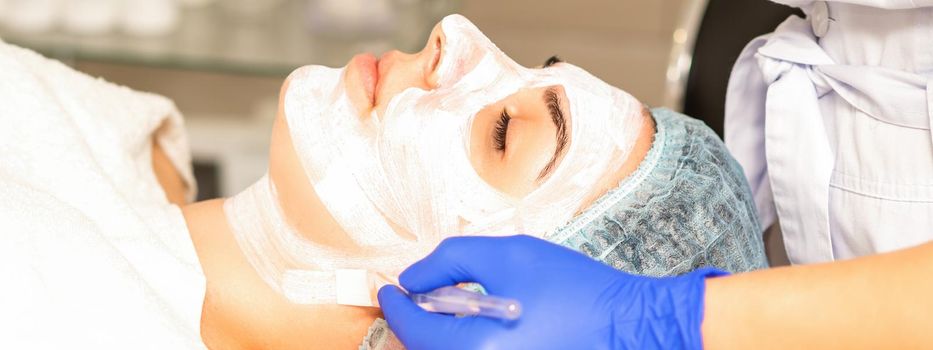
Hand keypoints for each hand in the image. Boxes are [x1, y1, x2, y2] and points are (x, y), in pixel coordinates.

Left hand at [378, 235, 724, 349]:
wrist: (632, 325)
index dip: (395, 304)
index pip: (413, 329)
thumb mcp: (509, 255)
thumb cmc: (576, 289)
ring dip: (439, 335)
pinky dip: (463, 344)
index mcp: (475, 347)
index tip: (387, 288)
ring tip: (452, 306)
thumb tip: (412, 279)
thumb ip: (451, 261)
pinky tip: (479, 323)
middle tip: (419, 294)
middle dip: (414, 323)